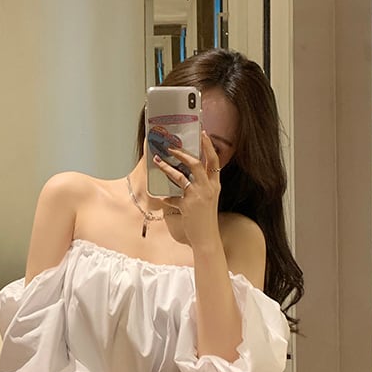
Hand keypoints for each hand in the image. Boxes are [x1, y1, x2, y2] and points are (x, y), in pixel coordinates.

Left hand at [153, 131, 222, 249]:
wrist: (207, 238)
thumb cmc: (206, 220)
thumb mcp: (208, 200)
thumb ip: (200, 187)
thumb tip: (186, 176)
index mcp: (215, 185)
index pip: (214, 161)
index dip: (209, 146)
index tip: (203, 133)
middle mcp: (208, 188)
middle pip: (196, 163)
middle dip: (182, 153)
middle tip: (170, 147)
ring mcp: (198, 196)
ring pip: (180, 176)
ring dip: (167, 168)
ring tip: (157, 161)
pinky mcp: (187, 206)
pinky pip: (172, 198)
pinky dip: (166, 197)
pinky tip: (161, 198)